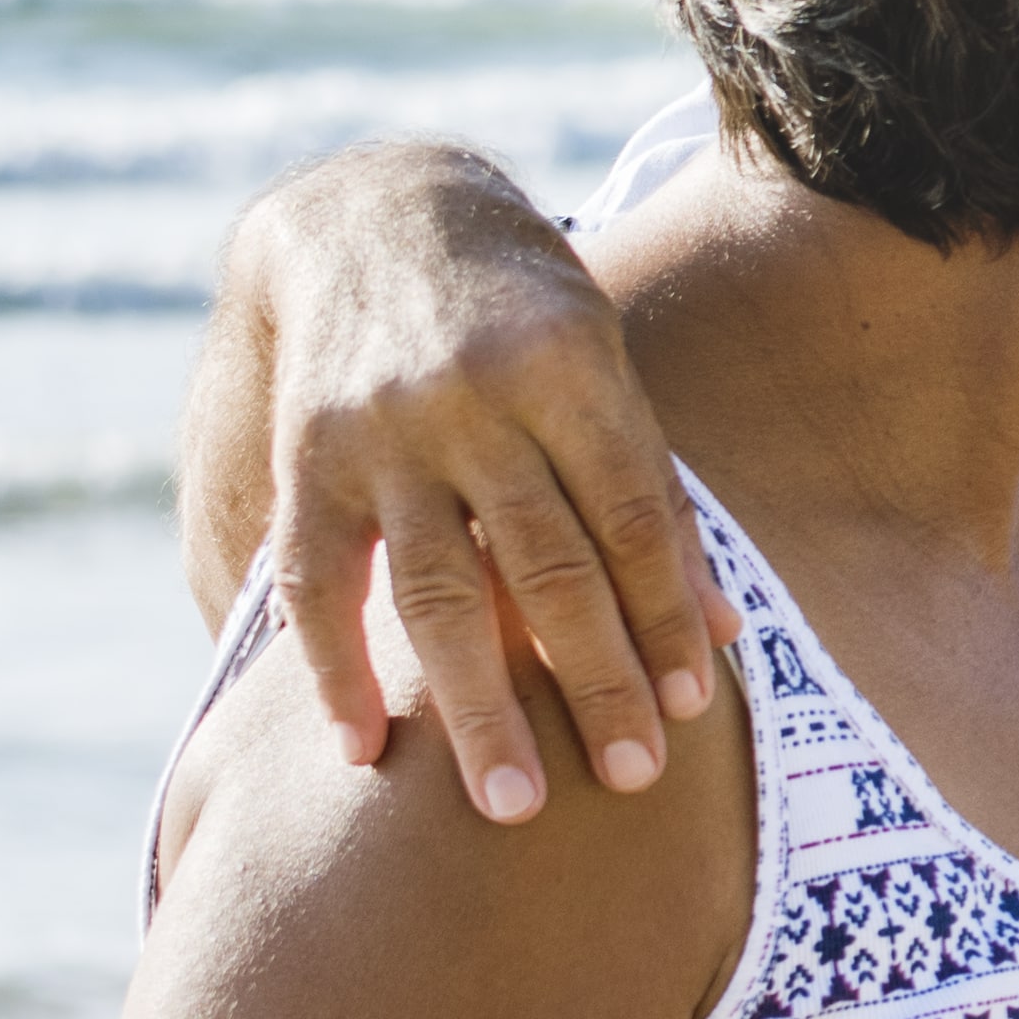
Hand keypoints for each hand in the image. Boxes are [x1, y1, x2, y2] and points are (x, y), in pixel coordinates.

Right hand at [198, 145, 730, 821]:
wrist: (372, 213)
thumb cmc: (526, 313)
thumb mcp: (604, 367)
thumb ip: (649, 492)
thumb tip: (713, 633)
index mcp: (571, 367)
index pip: (632, 513)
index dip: (664, 613)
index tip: (692, 710)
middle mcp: (474, 401)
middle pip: (546, 564)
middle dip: (592, 679)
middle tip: (630, 780)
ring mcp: (382, 431)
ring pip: (437, 590)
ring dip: (478, 705)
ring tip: (515, 805)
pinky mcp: (304, 457)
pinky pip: (316, 582)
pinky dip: (334, 671)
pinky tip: (365, 750)